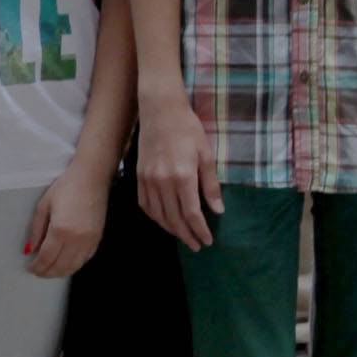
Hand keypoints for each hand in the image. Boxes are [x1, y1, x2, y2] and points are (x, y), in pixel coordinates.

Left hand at [24, 173, 105, 279]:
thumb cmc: (66, 188)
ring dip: (60, 272)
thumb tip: (29, 250)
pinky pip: (84, 260)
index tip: (30, 268)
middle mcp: (76, 240)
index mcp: (60, 231)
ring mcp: (89, 241)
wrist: (92, 178)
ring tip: (50, 270)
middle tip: (38, 272)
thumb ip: (36, 230)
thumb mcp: (44, 206)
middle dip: (47, 272)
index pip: (47, 258)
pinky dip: (73, 266)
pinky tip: (65, 263)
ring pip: (73, 267)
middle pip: (60, 266)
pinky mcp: (98, 240)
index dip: (37, 267)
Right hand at [135, 94, 222, 250]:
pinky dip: (155, 217)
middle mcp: (162, 181)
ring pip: (158, 215)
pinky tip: (164, 221)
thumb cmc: (188, 129)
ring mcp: (148, 179)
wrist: (160, 111)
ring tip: (183, 236)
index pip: (191, 213)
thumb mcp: (206, 155)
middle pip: (174, 218)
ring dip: (171, 230)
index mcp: (182, 176)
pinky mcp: (139, 176)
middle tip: (197, 245)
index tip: (207, 240)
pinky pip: (145, 205)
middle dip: (187, 235)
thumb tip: (217, 210)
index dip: (199, 230)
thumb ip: (210, 185)